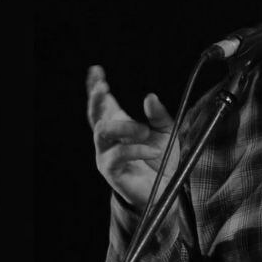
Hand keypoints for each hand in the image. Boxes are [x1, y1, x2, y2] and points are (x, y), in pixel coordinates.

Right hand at [86, 65, 176, 209]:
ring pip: (103, 132)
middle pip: (95, 115)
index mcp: (119, 125)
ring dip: (124, 127)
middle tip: (104, 88)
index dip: (95, 87)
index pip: (102, 104)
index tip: (96, 70)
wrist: (165, 191)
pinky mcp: (111, 170)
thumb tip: (149, 97)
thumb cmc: (162, 159)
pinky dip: (136, 149)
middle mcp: (108, 138)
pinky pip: (118, 155)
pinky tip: (152, 149)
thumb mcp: (166, 131)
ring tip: (144, 131)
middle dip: (97, 99)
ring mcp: (107, 154)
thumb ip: (158, 115)